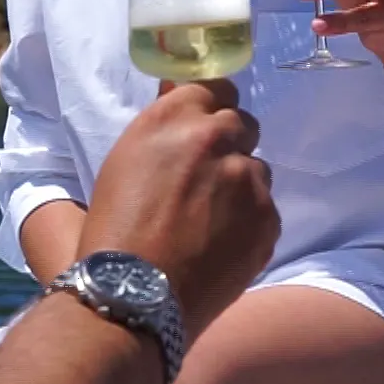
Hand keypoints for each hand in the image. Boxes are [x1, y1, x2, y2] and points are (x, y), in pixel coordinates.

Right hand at [77, 79, 277, 339]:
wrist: (133, 295)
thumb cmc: (115, 228)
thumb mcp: (126, 160)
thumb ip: (164, 129)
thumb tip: (187, 104)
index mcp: (174, 118)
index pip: (215, 88)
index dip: (210, 110)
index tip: (203, 131)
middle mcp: (217, 138)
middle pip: (242, 123)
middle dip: (228, 144)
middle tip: (206, 179)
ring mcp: (248, 178)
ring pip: (256, 169)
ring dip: (240, 185)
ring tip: (211, 222)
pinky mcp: (268, 217)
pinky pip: (265, 208)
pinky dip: (249, 221)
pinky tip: (221, 245)